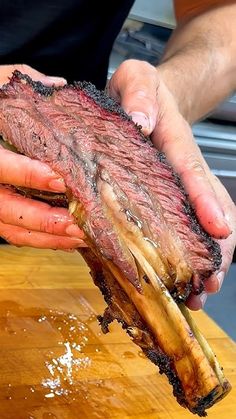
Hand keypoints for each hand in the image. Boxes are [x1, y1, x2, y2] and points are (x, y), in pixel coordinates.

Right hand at [0, 64, 84, 249]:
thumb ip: (20, 85)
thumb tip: (57, 87)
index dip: (26, 174)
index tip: (60, 181)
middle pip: (4, 207)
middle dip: (41, 219)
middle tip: (76, 223)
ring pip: (10, 228)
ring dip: (45, 237)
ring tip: (79, 237)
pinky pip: (15, 234)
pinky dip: (41, 240)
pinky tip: (67, 239)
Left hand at [109, 59, 235, 309]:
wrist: (147, 98)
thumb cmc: (138, 92)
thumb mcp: (134, 78)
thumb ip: (138, 94)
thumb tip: (142, 123)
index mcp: (174, 140)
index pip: (191, 170)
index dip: (205, 200)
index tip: (219, 229)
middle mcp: (184, 168)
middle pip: (210, 207)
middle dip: (216, 246)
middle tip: (210, 281)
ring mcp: (181, 186)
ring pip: (204, 224)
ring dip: (207, 259)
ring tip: (200, 294)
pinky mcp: (171, 198)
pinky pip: (188, 227)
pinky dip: (190, 254)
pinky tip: (185, 281)